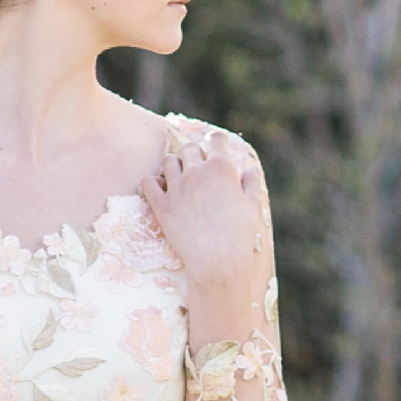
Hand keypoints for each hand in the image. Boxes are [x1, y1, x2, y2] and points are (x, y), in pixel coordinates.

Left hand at [145, 133, 261, 296]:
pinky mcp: (161, 204)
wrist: (217, 261)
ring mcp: (176, 186)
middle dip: (194, 154)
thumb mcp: (252, 206)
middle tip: (198, 168)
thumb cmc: (240, 235)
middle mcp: (197, 171)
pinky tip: (161, 190)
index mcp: (221, 167)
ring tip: (179, 178)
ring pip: (168, 160)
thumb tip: (250, 169)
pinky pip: (148, 182)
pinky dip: (153, 182)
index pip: (216, 140)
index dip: (216, 142)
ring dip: (174, 165)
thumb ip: (251, 183)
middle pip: (189, 148)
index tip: (216, 148)